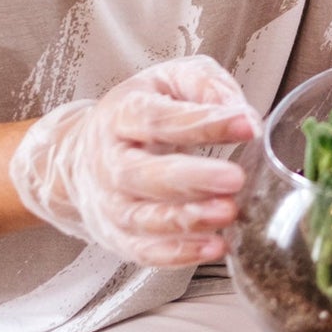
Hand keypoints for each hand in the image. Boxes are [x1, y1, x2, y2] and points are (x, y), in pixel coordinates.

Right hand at [8, 56, 259, 266]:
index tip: (247, 126)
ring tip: (229, 213)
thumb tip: (243, 116)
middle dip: (191, 179)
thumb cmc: (143, 109)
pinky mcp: (116, 235)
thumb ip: (207, 87)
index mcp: (121, 114)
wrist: (84, 151)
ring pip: (142, 218)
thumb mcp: (172, 78)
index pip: (159, 119)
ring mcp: (108, 202)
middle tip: (235, 179)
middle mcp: (109, 161)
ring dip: (188, 220)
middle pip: (143, 175)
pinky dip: (178, 253)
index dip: (203, 123)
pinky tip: (214, 246)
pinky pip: (143, 250)